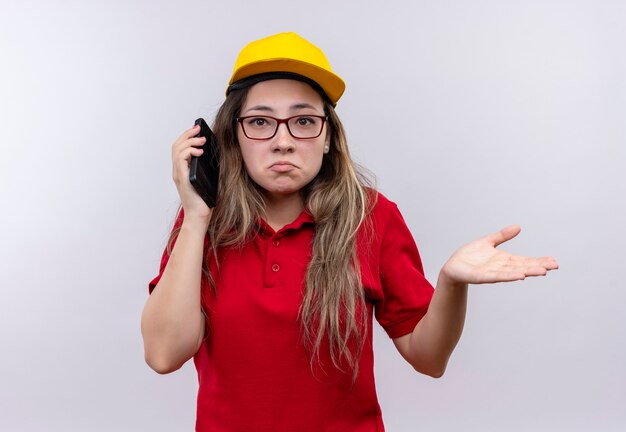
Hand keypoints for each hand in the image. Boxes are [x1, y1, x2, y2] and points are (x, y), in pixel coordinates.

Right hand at [171, 124, 211, 220]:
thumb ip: (207, 167)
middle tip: (198, 128)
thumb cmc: (204, 199)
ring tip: (202, 140)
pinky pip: (180, 160)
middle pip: (176, 145)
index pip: (179, 148)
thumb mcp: (208, 178)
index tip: (197, 129)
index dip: (186, 136)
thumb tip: (215, 153)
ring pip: (177, 150)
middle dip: (187, 134)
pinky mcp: (182, 179)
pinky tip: (199, 151)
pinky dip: (189, 152)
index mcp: (182, 170)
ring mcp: (178, 174)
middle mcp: (178, 171)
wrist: (199, 216)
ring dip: (189, 141)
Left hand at [441, 225, 558, 284]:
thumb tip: (518, 227)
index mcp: (504, 260)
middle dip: (538, 266)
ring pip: (513, 272)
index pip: (525, 260)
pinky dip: (509, 276)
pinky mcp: (481, 277)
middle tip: (555, 266)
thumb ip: (502, 235)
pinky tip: (520, 276)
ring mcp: (493, 273)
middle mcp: (501, 268)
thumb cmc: (470, 256)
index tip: (554, 261)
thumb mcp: (488, 242)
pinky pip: (497, 277)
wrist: (453, 266)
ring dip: (528, 272)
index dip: (539, 261)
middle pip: (523, 267)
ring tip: (542, 271)